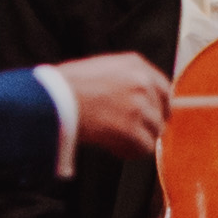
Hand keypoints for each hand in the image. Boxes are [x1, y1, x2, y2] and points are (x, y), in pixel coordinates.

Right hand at [54, 51, 173, 156]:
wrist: (53, 99)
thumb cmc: (66, 86)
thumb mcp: (101, 69)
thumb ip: (123, 80)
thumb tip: (136, 99)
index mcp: (135, 65)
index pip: (163, 88)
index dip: (159, 106)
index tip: (154, 117)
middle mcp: (142, 83)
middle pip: (160, 113)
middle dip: (146, 125)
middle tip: (128, 133)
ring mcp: (139, 106)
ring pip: (154, 132)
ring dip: (136, 140)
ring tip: (113, 139)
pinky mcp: (132, 129)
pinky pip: (144, 148)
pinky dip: (129, 151)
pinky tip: (112, 147)